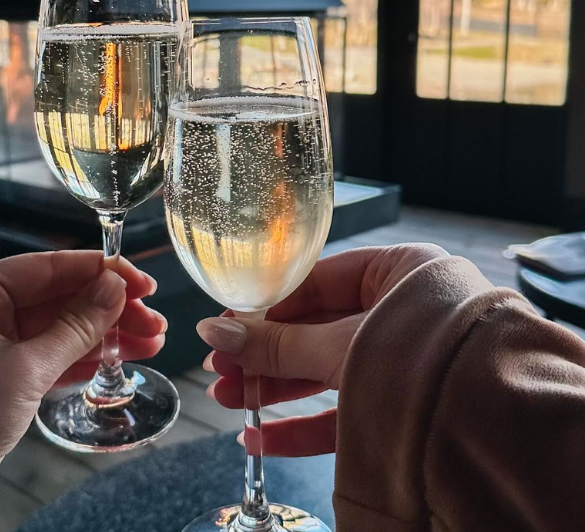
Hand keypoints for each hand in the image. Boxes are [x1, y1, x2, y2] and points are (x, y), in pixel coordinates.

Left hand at [0, 251, 166, 531]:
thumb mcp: (23, 369)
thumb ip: (74, 328)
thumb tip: (113, 289)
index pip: (42, 267)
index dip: (96, 271)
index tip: (139, 279)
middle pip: (53, 297)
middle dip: (106, 308)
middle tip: (153, 319)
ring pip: (55, 330)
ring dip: (101, 335)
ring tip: (150, 341)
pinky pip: (46, 358)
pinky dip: (81, 359)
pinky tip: (117, 359)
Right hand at [195, 243, 449, 455]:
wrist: (496, 428)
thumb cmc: (424, 360)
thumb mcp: (340, 345)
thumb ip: (275, 343)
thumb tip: (212, 331)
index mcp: (401, 272)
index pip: (318, 282)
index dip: (266, 306)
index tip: (225, 326)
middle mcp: (406, 313)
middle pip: (316, 330)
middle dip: (263, 354)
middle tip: (219, 367)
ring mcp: (406, 365)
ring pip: (326, 373)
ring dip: (274, 389)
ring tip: (228, 399)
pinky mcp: (404, 411)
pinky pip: (346, 415)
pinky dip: (302, 427)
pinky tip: (260, 438)